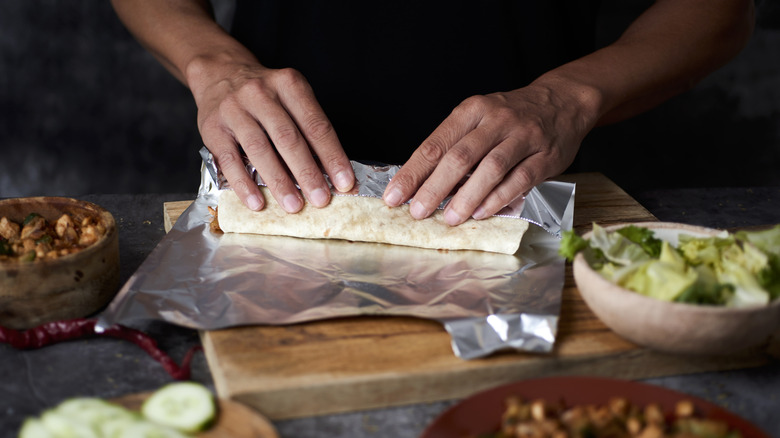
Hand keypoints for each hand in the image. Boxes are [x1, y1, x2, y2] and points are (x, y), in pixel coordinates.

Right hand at [193, 61, 354, 211]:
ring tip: (294, 205)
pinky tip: (257, 202)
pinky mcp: (212, 128)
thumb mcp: (290, 96)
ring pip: (260, 149)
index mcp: (289, 84)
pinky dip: (244, 184)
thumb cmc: (264, 94)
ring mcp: (234, 109)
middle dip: (307, 172)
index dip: (332, 155)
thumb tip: (328, 172)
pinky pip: (229, 160)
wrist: (219, 72)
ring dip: (279, 181)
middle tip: (321, 199)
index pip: (315, 124)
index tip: (344, 182)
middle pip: (288, 138)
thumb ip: (307, 128)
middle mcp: (261, 93)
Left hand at [383, 79, 597, 224]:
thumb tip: (420, 183)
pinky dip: (498, 198)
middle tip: (417, 212)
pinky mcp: (545, 156)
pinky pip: (519, 179)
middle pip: (460, 157)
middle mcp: (496, 120)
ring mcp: (523, 137)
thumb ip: (454, 145)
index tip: (393, 196)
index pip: (435, 144)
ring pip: (490, 168)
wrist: (562, 101)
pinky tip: (482, 213)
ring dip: (467, 197)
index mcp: (472, 110)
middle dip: (434, 187)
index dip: (412, 172)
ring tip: (449, 218)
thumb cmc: (510, 116)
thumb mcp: (478, 118)